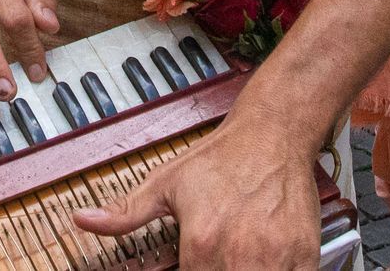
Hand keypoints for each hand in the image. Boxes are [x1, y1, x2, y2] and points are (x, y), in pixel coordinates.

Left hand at [76, 95, 332, 268]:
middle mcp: (239, 255)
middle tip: (211, 258)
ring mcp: (275, 259)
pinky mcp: (305, 257)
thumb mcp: (165, 182)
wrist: (273, 132)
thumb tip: (84, 221)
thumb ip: (126, 212)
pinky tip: (262, 260)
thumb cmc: (222, 158)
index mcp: (201, 243)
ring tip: (235, 257)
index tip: (187, 265)